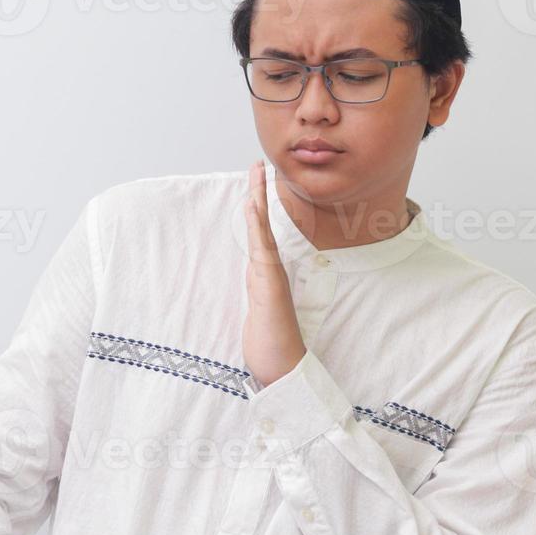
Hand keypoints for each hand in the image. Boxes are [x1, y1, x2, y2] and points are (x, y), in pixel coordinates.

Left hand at [242, 159, 306, 387]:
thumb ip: (256, 296)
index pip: (259, 233)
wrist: (283, 371)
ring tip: (256, 174)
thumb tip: (252, 279)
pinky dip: (257, 228)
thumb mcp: (257, 314)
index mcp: (263, 275)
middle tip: (257, 163)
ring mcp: (270, 278)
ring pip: (262, 233)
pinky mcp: (269, 288)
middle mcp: (268, 272)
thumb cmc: (271, 346)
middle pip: (262, 225)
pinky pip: (262, 252)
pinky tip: (252, 208)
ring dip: (258, 201)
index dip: (256, 206)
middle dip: (259, 192)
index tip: (254, 180)